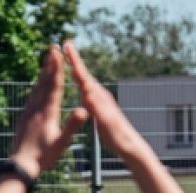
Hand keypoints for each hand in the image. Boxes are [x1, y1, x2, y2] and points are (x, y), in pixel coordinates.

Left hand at [9, 44, 88, 178]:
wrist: (21, 166)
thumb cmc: (43, 157)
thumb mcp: (61, 142)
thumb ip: (72, 125)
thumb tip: (84, 110)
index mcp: (48, 113)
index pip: (54, 86)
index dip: (57, 68)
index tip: (58, 54)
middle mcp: (37, 109)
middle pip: (44, 82)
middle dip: (50, 64)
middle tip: (52, 48)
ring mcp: (29, 113)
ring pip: (36, 88)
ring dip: (42, 73)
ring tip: (46, 61)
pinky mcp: (25, 119)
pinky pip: (31, 98)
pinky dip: (36, 87)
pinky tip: (37, 86)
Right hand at [63, 41, 139, 156]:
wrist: (129, 145)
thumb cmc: (117, 137)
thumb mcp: (105, 123)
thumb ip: (97, 108)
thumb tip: (87, 93)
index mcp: (98, 98)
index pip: (84, 77)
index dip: (75, 62)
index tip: (67, 47)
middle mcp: (100, 96)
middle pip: (84, 74)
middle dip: (74, 60)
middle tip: (66, 45)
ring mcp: (100, 101)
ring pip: (85, 81)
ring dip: (77, 69)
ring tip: (69, 60)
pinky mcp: (100, 108)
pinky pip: (87, 91)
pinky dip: (80, 83)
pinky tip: (79, 85)